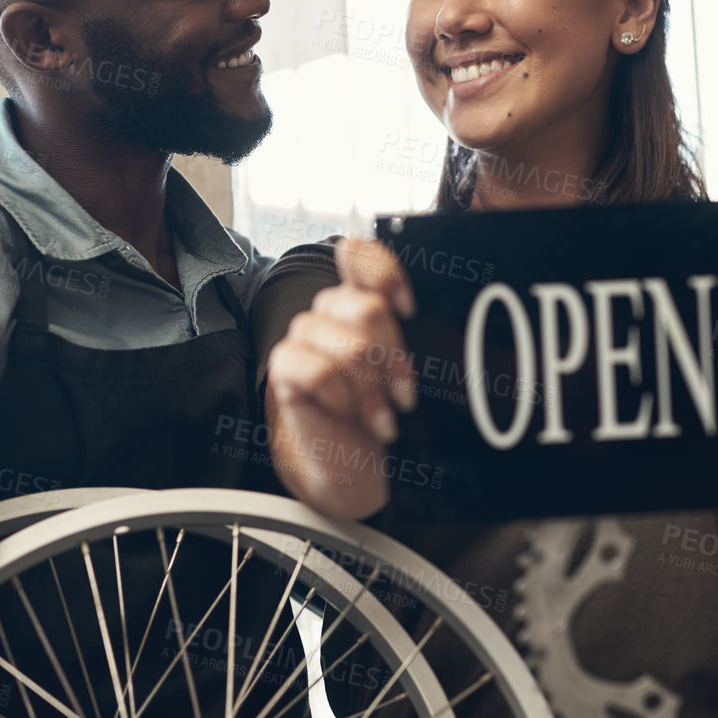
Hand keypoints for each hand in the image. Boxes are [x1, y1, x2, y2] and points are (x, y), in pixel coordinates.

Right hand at [264, 238, 417, 518]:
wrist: (354, 463)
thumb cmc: (385, 411)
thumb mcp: (407, 369)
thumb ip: (413, 335)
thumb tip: (433, 318)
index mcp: (361, 297)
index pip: (360, 254)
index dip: (386, 274)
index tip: (410, 310)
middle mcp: (330, 310)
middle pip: (368, 308)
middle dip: (393, 359)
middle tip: (404, 394)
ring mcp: (304, 335)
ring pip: (349, 347)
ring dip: (372, 390)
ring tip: (382, 415)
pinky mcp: (284, 366)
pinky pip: (320, 372)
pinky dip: (345, 400)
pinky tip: (354, 416)